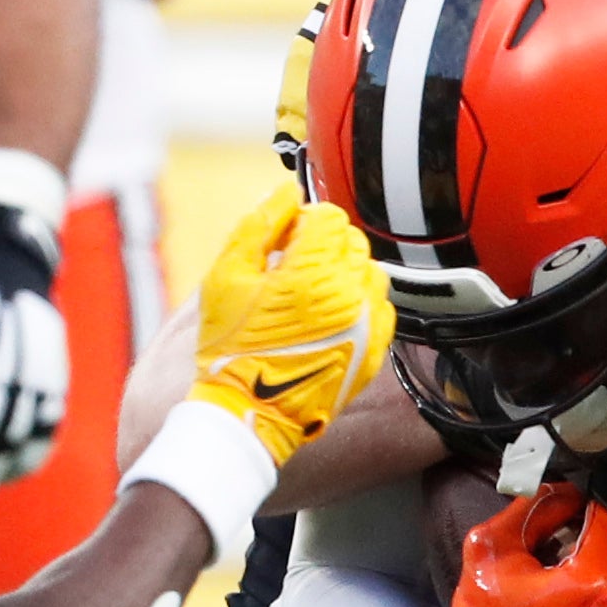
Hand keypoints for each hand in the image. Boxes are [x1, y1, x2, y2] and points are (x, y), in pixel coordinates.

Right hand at [182, 188, 392, 463]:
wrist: (250, 413)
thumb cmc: (231, 348)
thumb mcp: (226, 277)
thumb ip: (258, 226)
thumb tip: (285, 193)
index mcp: (311, 273)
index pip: (330, 217)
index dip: (303, 221)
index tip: (285, 240)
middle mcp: (348, 295)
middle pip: (352, 241)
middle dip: (323, 246)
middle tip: (291, 270)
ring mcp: (367, 326)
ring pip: (370, 272)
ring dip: (344, 273)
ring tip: (312, 295)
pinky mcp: (375, 352)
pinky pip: (380, 308)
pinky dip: (359, 304)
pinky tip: (330, 319)